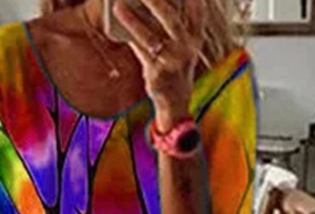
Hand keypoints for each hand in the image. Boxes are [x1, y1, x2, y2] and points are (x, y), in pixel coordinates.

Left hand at [113, 0, 205, 127]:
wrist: (176, 102)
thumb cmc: (175, 68)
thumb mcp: (184, 48)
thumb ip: (179, 27)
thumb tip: (153, 5)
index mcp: (195, 40)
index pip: (196, 14)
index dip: (193, 1)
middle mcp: (186, 49)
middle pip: (171, 20)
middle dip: (156, 2)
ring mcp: (172, 62)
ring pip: (150, 37)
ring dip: (132, 21)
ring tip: (118, 7)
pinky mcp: (157, 73)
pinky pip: (140, 51)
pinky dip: (130, 38)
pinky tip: (118, 28)